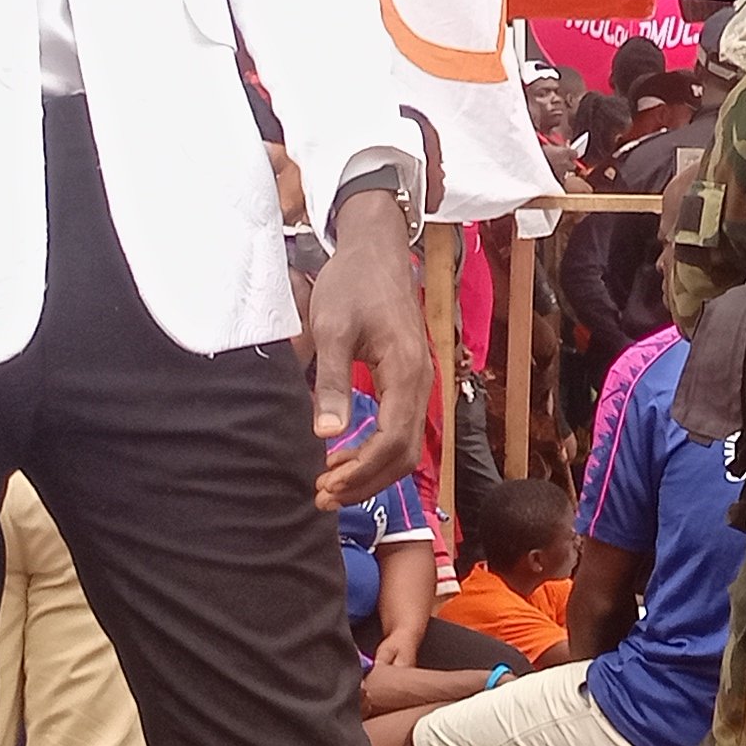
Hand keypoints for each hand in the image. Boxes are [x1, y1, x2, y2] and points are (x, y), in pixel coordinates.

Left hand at [309, 193, 431, 509]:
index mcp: (406, 372)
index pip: (391, 443)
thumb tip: (327, 435)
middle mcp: (422, 383)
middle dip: (366, 482)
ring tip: (331, 483)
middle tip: (323, 496)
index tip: (325, 485)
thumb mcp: (332, 329)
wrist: (376, 249)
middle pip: (404, 455)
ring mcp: (420, 383)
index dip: (360, 472)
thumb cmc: (352, 283)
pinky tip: (346, 455)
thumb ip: (332, 382)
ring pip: (406, 447)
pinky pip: (402, 430)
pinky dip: (376, 452)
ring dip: (371, 472)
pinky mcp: (410, 380)